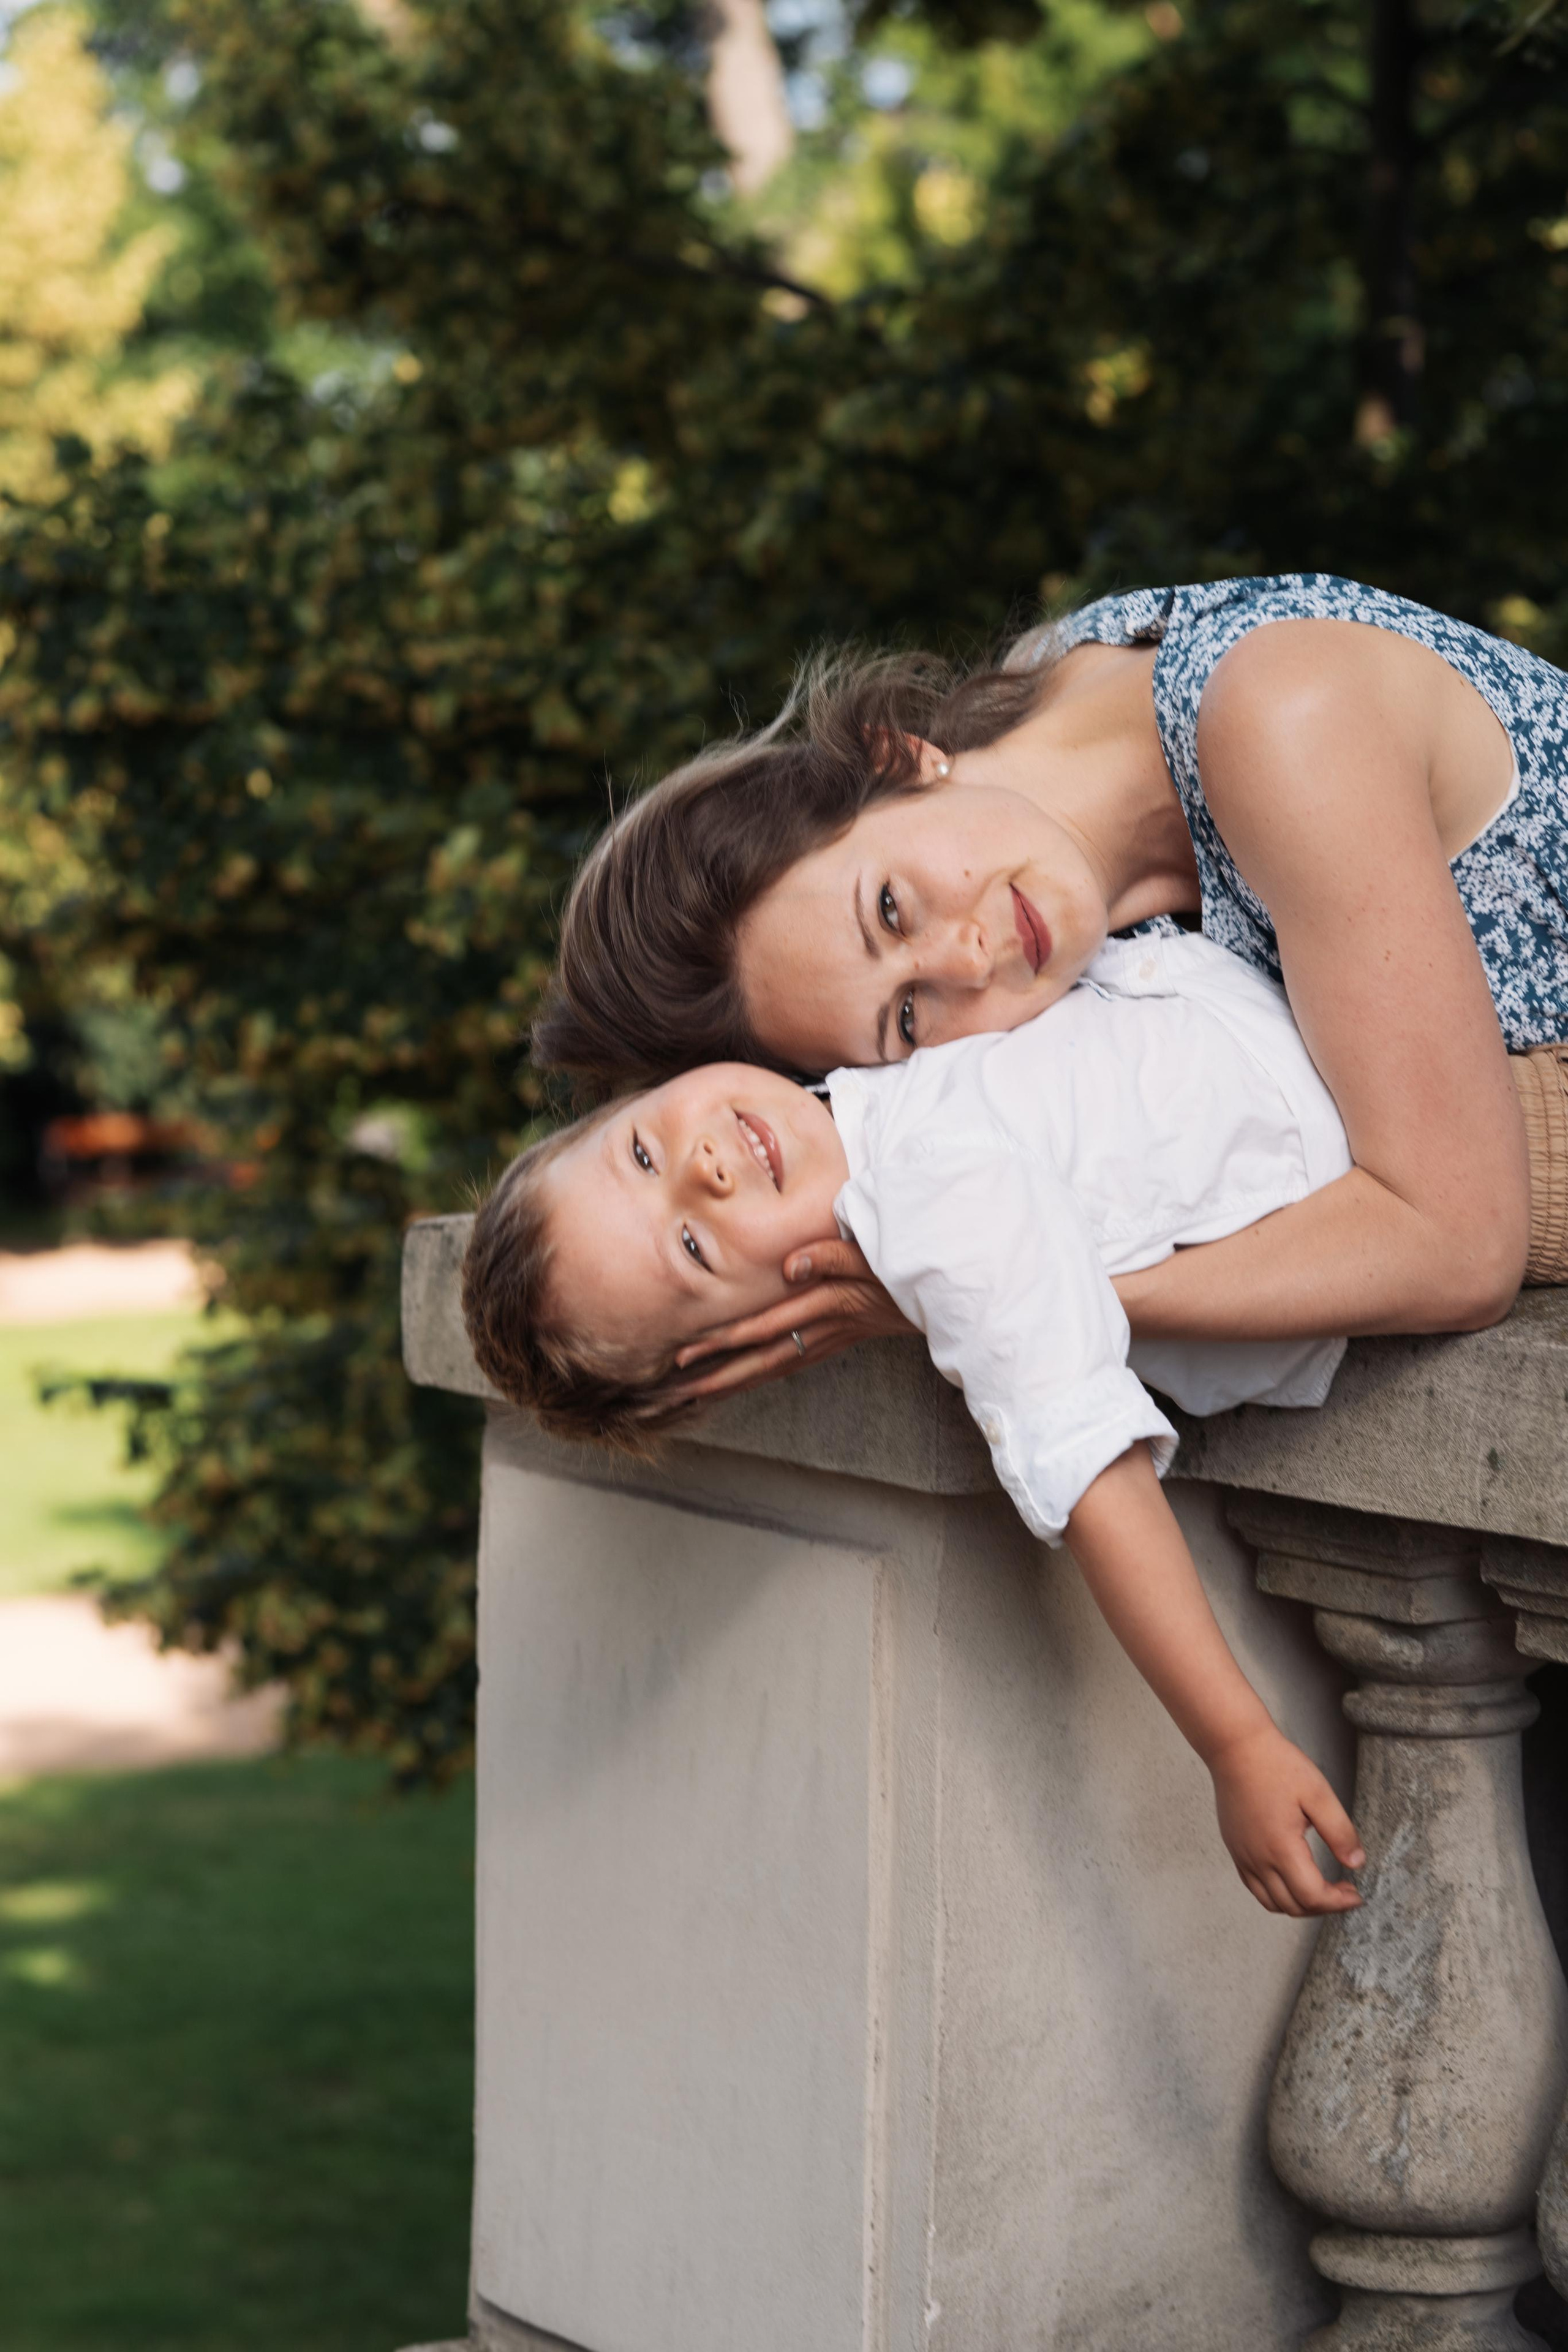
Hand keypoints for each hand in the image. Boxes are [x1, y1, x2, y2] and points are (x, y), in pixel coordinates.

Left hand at [667, 1237, 914, 1403]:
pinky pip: (792, 1363)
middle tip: (676, 1388)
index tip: (686, 1353)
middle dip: (717, 1375)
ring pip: (774, 1367)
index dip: (723, 1342)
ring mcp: (830, 1339)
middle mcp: (823, 1328)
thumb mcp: (872, 1252)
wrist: (941, 1292)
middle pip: (761, 1359)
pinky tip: (744, 1381)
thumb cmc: (904, 1264)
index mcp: (825, 1304)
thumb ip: (831, 1255)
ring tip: (696, 1393)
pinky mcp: (837, 1341)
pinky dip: (763, 1376)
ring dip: (735, 1381)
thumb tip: (790, 1267)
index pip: (763, 1327)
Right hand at [1208, 1725, 1364, 1916]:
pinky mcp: (1235, 1848)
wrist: (1235, 1748)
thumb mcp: (1319, 1794)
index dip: (1339, 1902)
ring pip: (1271, 1902)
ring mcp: (1242, 1855)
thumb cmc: (1277, 1765)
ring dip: (1299, 1905)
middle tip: (1344, 1893)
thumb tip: (1356, 1863)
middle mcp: (1258, 1858)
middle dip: (1323, 1907)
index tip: (1356, 1894)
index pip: (1313, 1896)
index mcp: (1281, 1847)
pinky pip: (1254, 1887)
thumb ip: (1340, 1832)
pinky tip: (1292, 1879)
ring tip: (1320, 1890)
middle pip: (1293, 1906)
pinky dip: (1276, 1895)